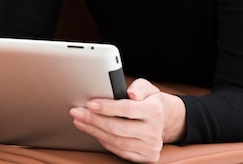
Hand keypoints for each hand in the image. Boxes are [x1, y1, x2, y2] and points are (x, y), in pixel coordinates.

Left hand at [69, 78, 186, 162]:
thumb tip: (131, 94)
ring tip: (81, 122)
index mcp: (155, 111)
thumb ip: (139, 87)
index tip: (90, 104)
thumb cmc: (150, 101)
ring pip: (116, 142)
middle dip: (93, 120)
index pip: (126, 109)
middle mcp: (154, 132)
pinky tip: (95, 132)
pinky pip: (120, 151)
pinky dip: (104, 142)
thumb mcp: (148, 87)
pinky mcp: (146, 157)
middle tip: (77, 112)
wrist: (165, 120)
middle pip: (118, 128)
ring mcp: (151, 147)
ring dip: (94, 131)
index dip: (106, 107)